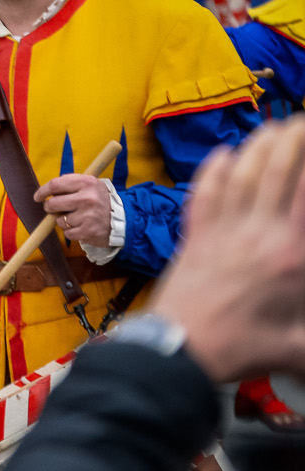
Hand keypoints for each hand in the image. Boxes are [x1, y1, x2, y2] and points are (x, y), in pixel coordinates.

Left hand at [35, 173, 113, 248]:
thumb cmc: (101, 201)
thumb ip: (71, 184)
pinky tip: (81, 227)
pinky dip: (71, 231)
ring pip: (59, 220)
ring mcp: (87, 215)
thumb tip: (47, 190)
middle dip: (50, 208)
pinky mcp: (87, 231)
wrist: (124, 219)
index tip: (38, 197)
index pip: (55, 185)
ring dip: (63, 221)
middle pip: (53, 203)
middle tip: (54, 209)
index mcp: (87, 183)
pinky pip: (67, 232)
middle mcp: (87, 198)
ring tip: (77, 218)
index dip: (43, 191)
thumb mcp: (91, 185)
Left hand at [155, 118, 304, 382]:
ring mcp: (222, 230)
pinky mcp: (193, 235)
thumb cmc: (241, 349)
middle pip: (277, 170)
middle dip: (293, 138)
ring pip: (242, 173)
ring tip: (274, 128)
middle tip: (303, 121)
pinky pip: (204, 192)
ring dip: (258, 145)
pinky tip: (222, 154)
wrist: (178, 349)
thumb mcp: (298, 346)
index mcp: (291, 253)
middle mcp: (259, 232)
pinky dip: (214, 170)